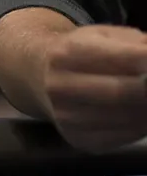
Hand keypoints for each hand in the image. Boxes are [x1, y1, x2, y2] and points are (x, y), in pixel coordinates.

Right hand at [39, 24, 146, 150]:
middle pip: (124, 92)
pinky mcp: (77, 139)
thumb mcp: (104, 36)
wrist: (39, 75)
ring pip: (127, 118)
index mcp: (69, 52)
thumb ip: (136, 43)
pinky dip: (142, 125)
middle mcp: (61, 86)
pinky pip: (124, 137)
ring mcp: (66, 116)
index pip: (124, 58)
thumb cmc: (82, 52)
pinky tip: (141, 114)